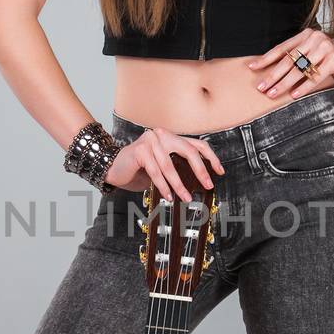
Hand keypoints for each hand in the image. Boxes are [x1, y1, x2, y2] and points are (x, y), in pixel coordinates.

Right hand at [106, 127, 224, 201]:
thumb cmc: (139, 170)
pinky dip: (163, 186)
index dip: (211, 157)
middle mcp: (162, 135)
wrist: (113, 168)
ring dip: (179, 185)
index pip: (196, 144)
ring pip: (170, 166)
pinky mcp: (140, 150)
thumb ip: (178, 167)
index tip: (219, 171)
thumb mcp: (163, 167)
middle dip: (200, 170)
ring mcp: (150, 140)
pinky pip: (156, 171)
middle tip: (208, 185)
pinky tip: (168, 196)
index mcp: (171, 137)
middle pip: (188, 151)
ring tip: (185, 198)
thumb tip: (200, 180)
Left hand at [246, 30, 333, 98]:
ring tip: (272, 94)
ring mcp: (326, 47)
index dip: (266, 58)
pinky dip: (303, 87)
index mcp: (307, 35)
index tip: (251, 67)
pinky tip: (293, 96)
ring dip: (284, 83)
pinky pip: (315, 76)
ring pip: (300, 69)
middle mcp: (316, 38)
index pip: (282, 48)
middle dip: (272, 75)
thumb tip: (270, 72)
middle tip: (260, 87)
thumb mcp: (313, 61)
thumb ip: (298, 61)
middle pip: (289, 59)